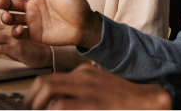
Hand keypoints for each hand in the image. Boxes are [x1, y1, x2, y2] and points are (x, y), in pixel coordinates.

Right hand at [0, 0, 102, 48]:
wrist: (85, 27)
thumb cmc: (79, 5)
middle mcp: (32, 6)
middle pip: (11, 4)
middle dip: (2, 3)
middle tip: (0, 3)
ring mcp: (32, 21)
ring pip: (12, 19)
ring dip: (6, 17)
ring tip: (7, 17)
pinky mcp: (35, 34)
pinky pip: (20, 33)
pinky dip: (15, 32)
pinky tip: (18, 30)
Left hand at [24, 64, 171, 110]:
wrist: (149, 101)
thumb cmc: (123, 99)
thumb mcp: (99, 86)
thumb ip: (80, 89)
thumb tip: (57, 103)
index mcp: (83, 73)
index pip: (48, 79)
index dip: (33, 94)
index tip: (31, 106)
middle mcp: (84, 79)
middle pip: (45, 84)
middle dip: (31, 102)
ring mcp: (89, 93)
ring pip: (52, 100)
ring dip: (41, 109)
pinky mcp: (93, 107)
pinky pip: (63, 109)